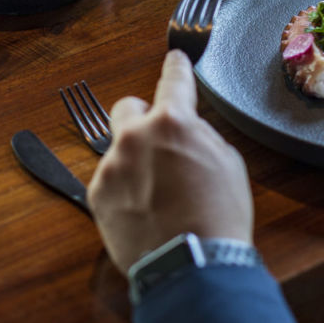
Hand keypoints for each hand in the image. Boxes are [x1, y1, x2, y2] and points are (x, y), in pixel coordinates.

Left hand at [88, 50, 252, 274]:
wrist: (192, 264)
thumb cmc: (219, 216)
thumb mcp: (227, 164)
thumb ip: (200, 137)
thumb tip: (187, 132)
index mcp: (173, 122)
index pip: (174, 80)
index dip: (176, 67)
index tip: (173, 59)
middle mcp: (135, 136)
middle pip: (126, 108)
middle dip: (141, 120)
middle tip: (157, 145)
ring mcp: (112, 165)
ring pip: (117, 149)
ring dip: (133, 163)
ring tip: (157, 197)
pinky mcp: (97, 194)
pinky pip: (109, 181)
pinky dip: (123, 192)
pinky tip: (143, 213)